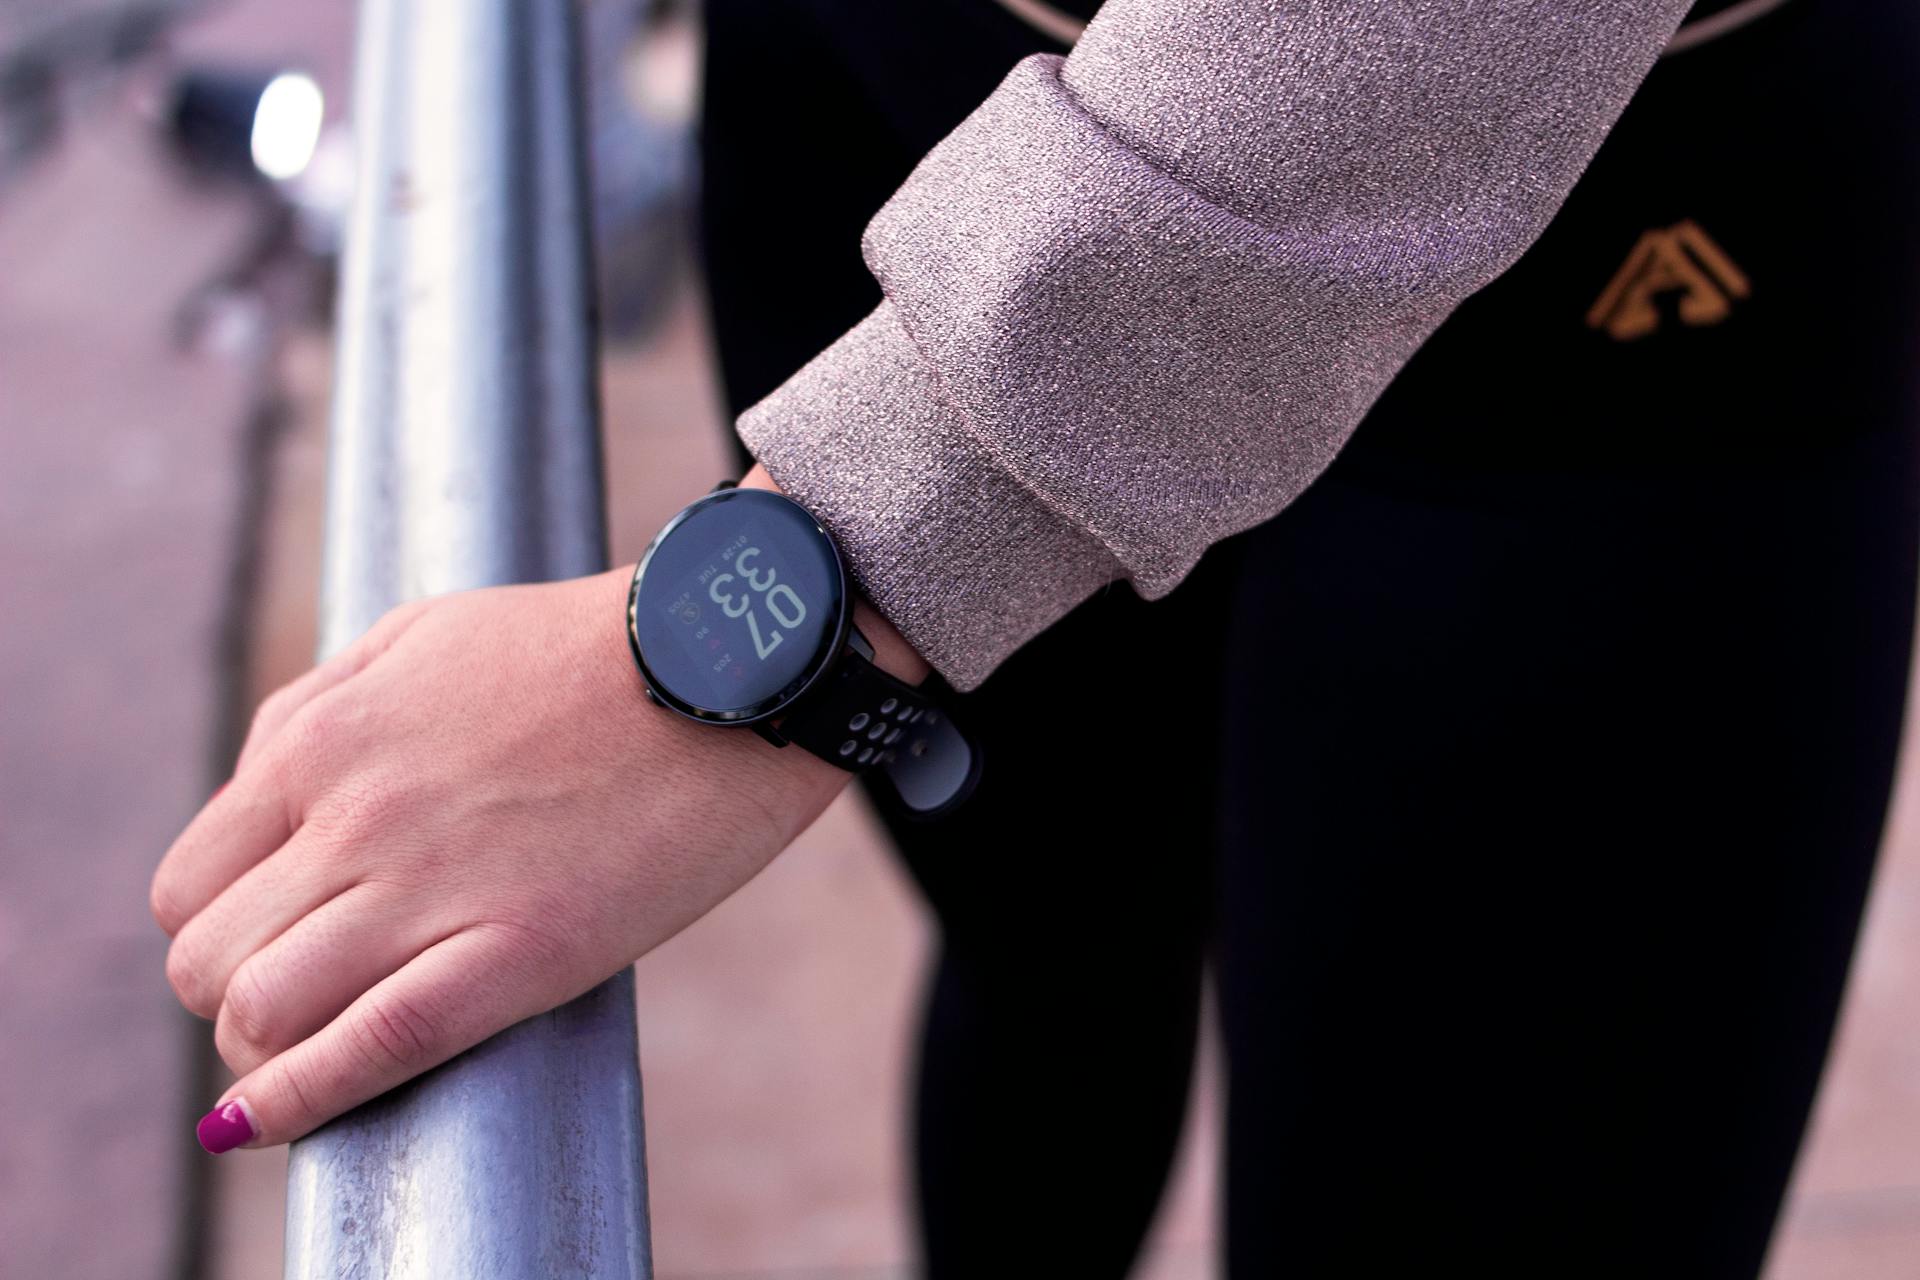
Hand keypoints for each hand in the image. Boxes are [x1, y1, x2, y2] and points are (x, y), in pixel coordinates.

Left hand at [153, 503, 914, 1149]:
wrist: (732, 666)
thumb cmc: (588, 647)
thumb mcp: (422, 638)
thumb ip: (320, 711)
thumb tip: (261, 800)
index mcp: (323, 742)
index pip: (191, 885)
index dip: (216, 935)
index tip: (265, 950)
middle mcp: (352, 819)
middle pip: (207, 962)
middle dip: (233, 999)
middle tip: (299, 1003)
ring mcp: (430, 889)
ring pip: (261, 1015)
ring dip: (267, 1052)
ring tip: (317, 1051)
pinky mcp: (518, 951)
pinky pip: (371, 1049)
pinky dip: (301, 1105)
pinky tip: (278, 1127)